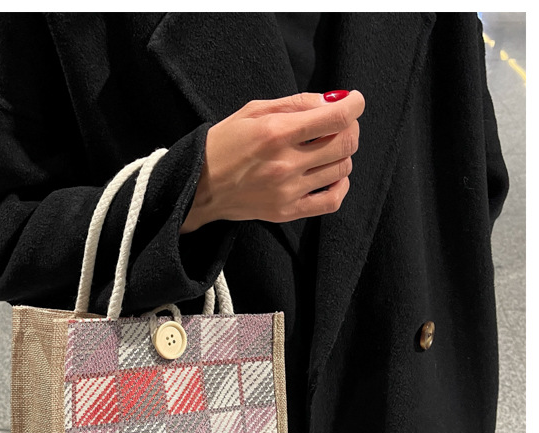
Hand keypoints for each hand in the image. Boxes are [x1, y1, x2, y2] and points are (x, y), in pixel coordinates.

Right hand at [180, 90, 365, 232]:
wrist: (198, 187)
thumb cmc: (222, 145)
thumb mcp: (253, 111)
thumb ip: (296, 104)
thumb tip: (333, 101)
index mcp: (276, 133)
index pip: (336, 117)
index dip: (354, 105)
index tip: (353, 102)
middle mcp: (285, 164)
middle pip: (345, 143)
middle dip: (349, 128)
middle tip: (338, 125)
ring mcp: (287, 191)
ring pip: (342, 169)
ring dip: (342, 154)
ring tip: (325, 150)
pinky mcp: (286, 212)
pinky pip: (332, 201)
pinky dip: (340, 185)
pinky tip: (330, 176)